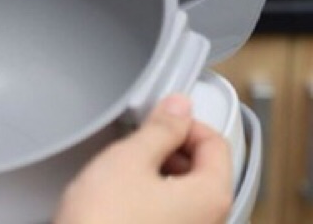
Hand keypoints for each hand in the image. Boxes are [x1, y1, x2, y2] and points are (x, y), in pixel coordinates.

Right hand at [55, 94, 232, 223]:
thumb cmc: (104, 222)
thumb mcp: (130, 158)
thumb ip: (160, 128)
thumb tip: (178, 107)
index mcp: (210, 195)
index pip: (215, 141)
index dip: (185, 122)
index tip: (159, 118)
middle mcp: (208, 220)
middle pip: (203, 167)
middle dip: (170, 147)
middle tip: (137, 142)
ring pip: (183, 189)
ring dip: (157, 170)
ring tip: (124, 170)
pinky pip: (169, 210)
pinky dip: (150, 194)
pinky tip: (120, 195)